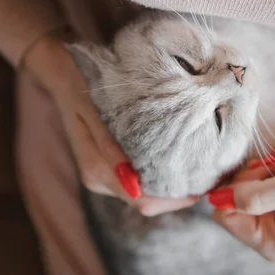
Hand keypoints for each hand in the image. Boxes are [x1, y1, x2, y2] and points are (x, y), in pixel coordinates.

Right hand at [22, 34, 197, 215]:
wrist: (62, 71)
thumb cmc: (83, 86)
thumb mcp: (97, 112)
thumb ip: (111, 150)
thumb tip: (136, 189)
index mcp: (97, 172)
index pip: (143, 202)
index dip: (177, 200)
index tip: (207, 183)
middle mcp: (99, 180)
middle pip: (148, 203)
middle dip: (179, 195)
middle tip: (212, 175)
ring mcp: (102, 175)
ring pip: (145, 194)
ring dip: (172, 186)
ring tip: (200, 167)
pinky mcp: (107, 166)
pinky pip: (140, 180)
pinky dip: (161, 174)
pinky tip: (179, 159)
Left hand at [209, 134, 274, 263]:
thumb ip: (256, 196)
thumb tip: (217, 200)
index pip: (225, 216)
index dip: (239, 189)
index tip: (265, 173)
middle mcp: (271, 241)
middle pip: (230, 203)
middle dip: (251, 178)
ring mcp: (273, 226)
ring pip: (241, 191)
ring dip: (260, 171)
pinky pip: (253, 185)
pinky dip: (266, 169)